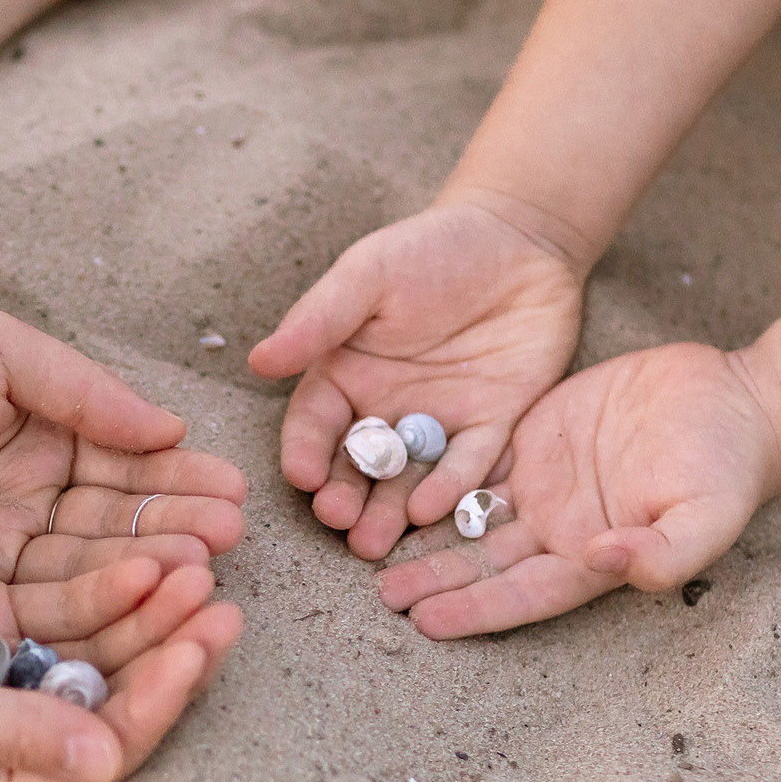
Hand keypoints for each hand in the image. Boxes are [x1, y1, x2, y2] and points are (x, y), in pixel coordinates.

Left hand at [0, 306, 247, 582]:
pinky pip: (38, 608)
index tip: (230, 492)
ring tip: (200, 572)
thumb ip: (81, 390)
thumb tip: (168, 426)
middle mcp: (26, 497)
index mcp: (38, 431)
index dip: (176, 479)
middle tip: (228, 541)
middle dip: (175, 530)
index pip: (124, 463)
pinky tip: (140, 601)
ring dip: (146, 572)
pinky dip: (91, 606)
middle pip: (116, 522)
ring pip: (87, 569)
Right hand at [0, 534, 243, 781]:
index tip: (199, 646)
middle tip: (220, 599)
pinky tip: (135, 551)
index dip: (154, 703)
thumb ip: (4, 733)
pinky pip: (48, 601)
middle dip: (163, 652)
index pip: (93, 754)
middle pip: (103, 699)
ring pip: (86, 646)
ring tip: (192, 563)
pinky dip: (94, 582)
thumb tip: (103, 758)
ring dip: (138, 612)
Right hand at [248, 199, 585, 560]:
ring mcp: (437, 425)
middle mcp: (384, 410)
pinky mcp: (491, 428)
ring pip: (407, 480)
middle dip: (344, 497)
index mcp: (343, 375)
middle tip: (339, 523)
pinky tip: (432, 509)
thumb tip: (259, 360)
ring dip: (389, 513)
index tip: (302, 476)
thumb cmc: (432, 249)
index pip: (315, 424)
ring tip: (375, 543)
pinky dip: (450, 489)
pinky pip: (469, 466)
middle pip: (357, 466)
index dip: (305, 452)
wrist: (521, 238)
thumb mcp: (368, 275)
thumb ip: (319, 320)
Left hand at [376, 342, 780, 637]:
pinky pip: (471, 462)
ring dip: (421, 534)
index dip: (474, 609)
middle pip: (481, 563)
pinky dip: (431, 475)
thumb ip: (665, 550)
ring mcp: (541, 486)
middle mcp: (556, 531)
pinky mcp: (531, 440)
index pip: (521, 594)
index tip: (425, 621)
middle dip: (431, 579)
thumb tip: (610, 563)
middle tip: (377, 594)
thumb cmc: (728, 465)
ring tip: (365, 546)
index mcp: (591, 558)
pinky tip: (388, 480)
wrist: (734, 399)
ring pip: (466, 517)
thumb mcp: (707, 512)